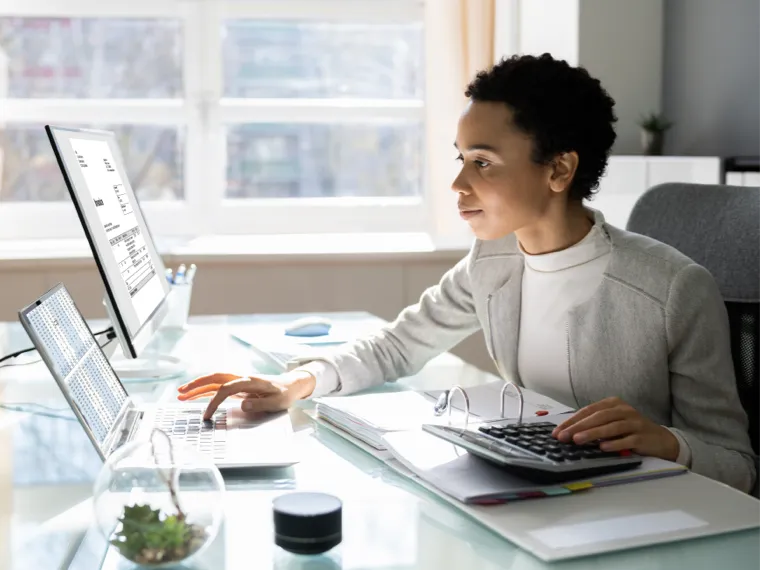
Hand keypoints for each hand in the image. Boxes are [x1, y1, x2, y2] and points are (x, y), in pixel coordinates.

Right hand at [176, 370, 315, 419]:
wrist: (292, 385)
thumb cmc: (285, 394)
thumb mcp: (277, 402)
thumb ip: (260, 403)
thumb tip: (242, 405)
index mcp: (250, 381)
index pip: (226, 389)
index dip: (214, 401)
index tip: (206, 416)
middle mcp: (242, 378)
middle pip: (215, 378)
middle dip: (197, 384)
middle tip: (181, 393)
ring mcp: (239, 381)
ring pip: (215, 380)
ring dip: (198, 386)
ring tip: (181, 394)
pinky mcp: (239, 386)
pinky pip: (219, 386)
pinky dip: (206, 390)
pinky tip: (195, 395)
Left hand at [551, 397, 679, 460]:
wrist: (660, 440)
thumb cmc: (630, 431)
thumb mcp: (612, 423)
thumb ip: (594, 425)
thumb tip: (569, 433)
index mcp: (613, 403)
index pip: (588, 410)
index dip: (572, 421)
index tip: (558, 432)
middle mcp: (624, 410)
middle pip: (598, 417)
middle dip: (578, 427)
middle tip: (563, 437)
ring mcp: (634, 422)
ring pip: (610, 427)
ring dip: (592, 434)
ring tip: (577, 440)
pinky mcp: (643, 436)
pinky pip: (626, 439)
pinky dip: (614, 443)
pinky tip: (602, 448)